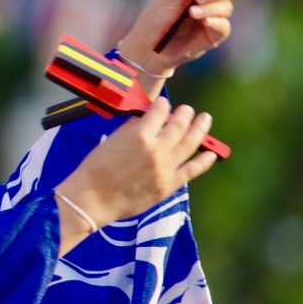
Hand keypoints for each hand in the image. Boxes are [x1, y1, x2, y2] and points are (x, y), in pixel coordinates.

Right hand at [53, 98, 217, 254]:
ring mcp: (165, 168)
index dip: (163, 105)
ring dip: (200, 130)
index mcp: (140, 135)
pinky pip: (192, 170)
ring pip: (190, 144)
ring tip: (205, 120)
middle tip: (188, 110)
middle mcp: (156, 149)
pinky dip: (204, 161)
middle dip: (185, 114)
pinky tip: (211, 153)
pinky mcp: (168, 185)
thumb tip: (145, 121)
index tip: (165, 104)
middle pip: (179, 125)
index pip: (159, 111)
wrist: (91, 199)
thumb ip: (131, 129)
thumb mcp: (111, 140)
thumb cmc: (95, 170)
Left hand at [119, 0, 239, 81]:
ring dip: (211, 8)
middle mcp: (210, 0)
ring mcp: (213, 17)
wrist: (149, 47)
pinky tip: (205, 22)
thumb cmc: (156, 18)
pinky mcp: (213, 35)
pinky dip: (217, 22)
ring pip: (226, 7)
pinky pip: (225, 26)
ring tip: (192, 13)